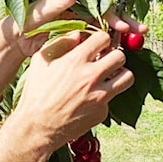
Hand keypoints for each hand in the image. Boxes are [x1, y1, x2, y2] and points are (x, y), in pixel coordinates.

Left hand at [0, 0, 147, 57]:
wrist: (14, 41)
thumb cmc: (24, 20)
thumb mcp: (40, 9)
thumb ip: (58, 1)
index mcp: (73, 1)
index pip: (99, 6)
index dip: (113, 15)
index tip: (122, 26)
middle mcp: (79, 12)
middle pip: (107, 17)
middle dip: (125, 24)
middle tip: (141, 31)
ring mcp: (79, 28)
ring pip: (104, 32)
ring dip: (119, 38)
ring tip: (136, 44)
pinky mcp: (76, 42)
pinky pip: (94, 45)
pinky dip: (106, 50)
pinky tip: (116, 57)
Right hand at [12, 29, 133, 150]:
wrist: (37, 127)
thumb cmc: (35, 93)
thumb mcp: (41, 61)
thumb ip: (60, 43)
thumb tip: (77, 34)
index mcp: (75, 60)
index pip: (103, 38)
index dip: (101, 40)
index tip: (98, 45)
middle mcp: (91, 76)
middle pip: (120, 56)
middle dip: (114, 56)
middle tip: (106, 60)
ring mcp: (99, 96)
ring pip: (127, 77)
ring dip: (120, 75)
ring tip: (109, 77)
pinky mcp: (102, 112)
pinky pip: (112, 99)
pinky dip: (104, 97)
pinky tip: (91, 99)